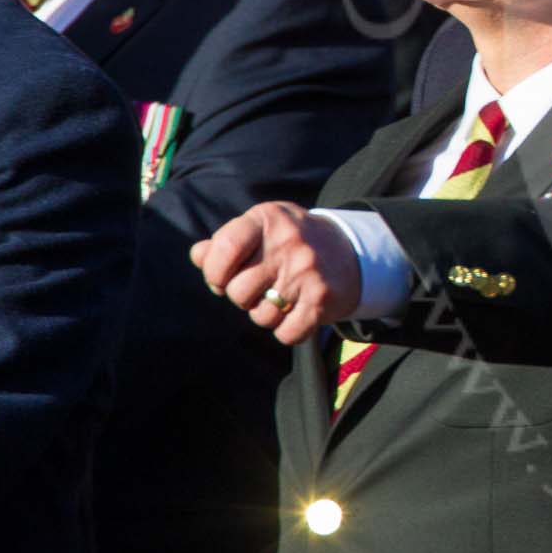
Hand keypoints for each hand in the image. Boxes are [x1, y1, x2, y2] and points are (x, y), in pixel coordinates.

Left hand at [191, 202, 359, 344]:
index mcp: (267, 219)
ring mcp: (306, 271)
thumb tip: (198, 256)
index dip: (214, 272)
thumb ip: (226, 242)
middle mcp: (288, 242)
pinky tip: (297, 314)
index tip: (222, 278)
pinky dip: (288, 332)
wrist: (353, 251)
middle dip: (243, 298)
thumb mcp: (262, 229)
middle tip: (260, 288)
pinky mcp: (323, 298)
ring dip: (266, 315)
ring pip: (261, 316)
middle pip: (238, 292)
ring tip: (281, 298)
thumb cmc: (292, 242)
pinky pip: (287, 334)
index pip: (224, 249)